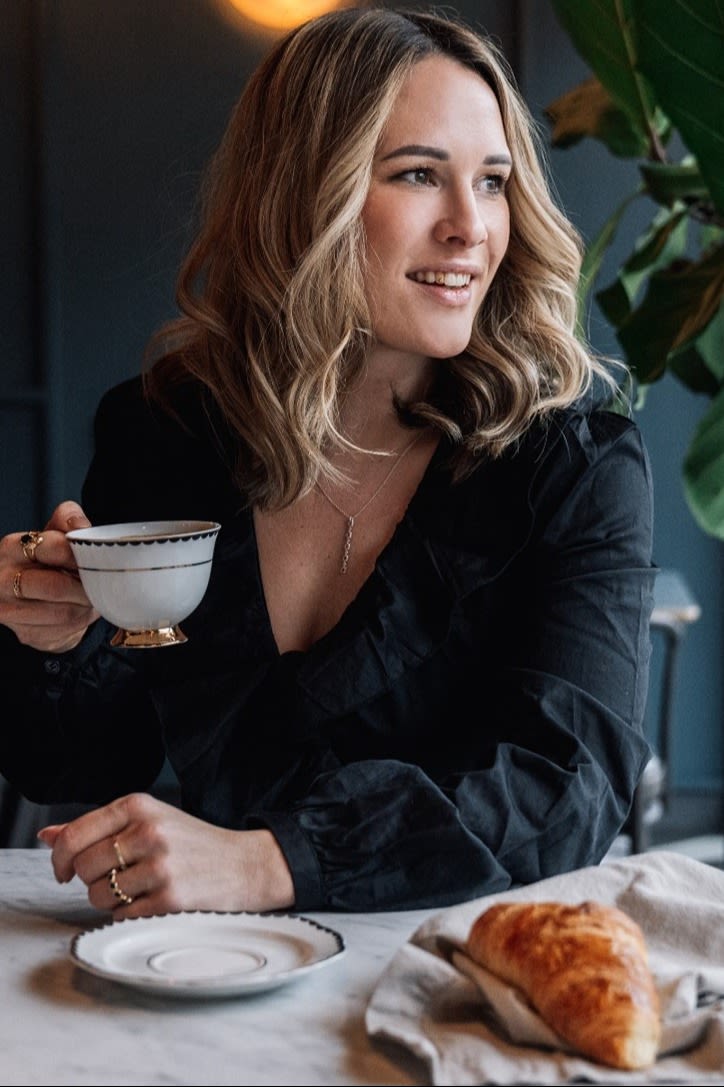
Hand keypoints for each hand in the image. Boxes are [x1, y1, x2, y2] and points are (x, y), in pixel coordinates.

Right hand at [0, 500, 98, 651]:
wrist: (33, 596)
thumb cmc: (47, 559)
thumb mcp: (56, 532)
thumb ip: (68, 519)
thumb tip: (79, 526)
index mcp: (12, 548)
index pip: (52, 548)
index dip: (79, 554)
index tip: (96, 558)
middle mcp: (2, 579)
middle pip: (55, 586)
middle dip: (84, 586)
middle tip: (100, 583)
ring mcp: (9, 610)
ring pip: (62, 612)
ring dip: (85, 606)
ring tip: (93, 597)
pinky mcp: (24, 633)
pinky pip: (63, 630)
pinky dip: (80, 622)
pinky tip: (82, 611)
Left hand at [37, 793, 295, 918]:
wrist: (245, 864)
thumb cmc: (192, 843)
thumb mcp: (149, 820)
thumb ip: (98, 827)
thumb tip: (47, 836)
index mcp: (140, 806)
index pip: (75, 834)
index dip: (59, 858)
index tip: (63, 869)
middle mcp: (149, 831)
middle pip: (83, 867)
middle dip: (90, 879)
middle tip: (116, 877)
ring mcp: (160, 865)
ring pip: (97, 895)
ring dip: (110, 900)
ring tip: (138, 889)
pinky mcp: (170, 898)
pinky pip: (121, 916)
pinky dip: (129, 915)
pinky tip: (152, 901)